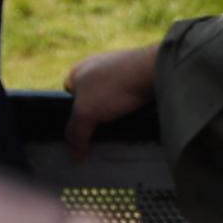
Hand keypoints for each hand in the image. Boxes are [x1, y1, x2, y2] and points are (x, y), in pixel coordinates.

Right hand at [63, 44, 157, 158]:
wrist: (154, 71)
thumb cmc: (113, 87)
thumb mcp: (85, 112)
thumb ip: (76, 133)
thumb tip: (75, 155)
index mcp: (77, 70)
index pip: (68, 99)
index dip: (74, 117)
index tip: (82, 132)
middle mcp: (95, 66)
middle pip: (90, 100)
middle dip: (95, 117)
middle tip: (101, 134)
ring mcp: (118, 68)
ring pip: (110, 99)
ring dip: (114, 114)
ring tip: (120, 129)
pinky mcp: (137, 73)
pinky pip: (128, 95)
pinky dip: (129, 107)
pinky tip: (134, 118)